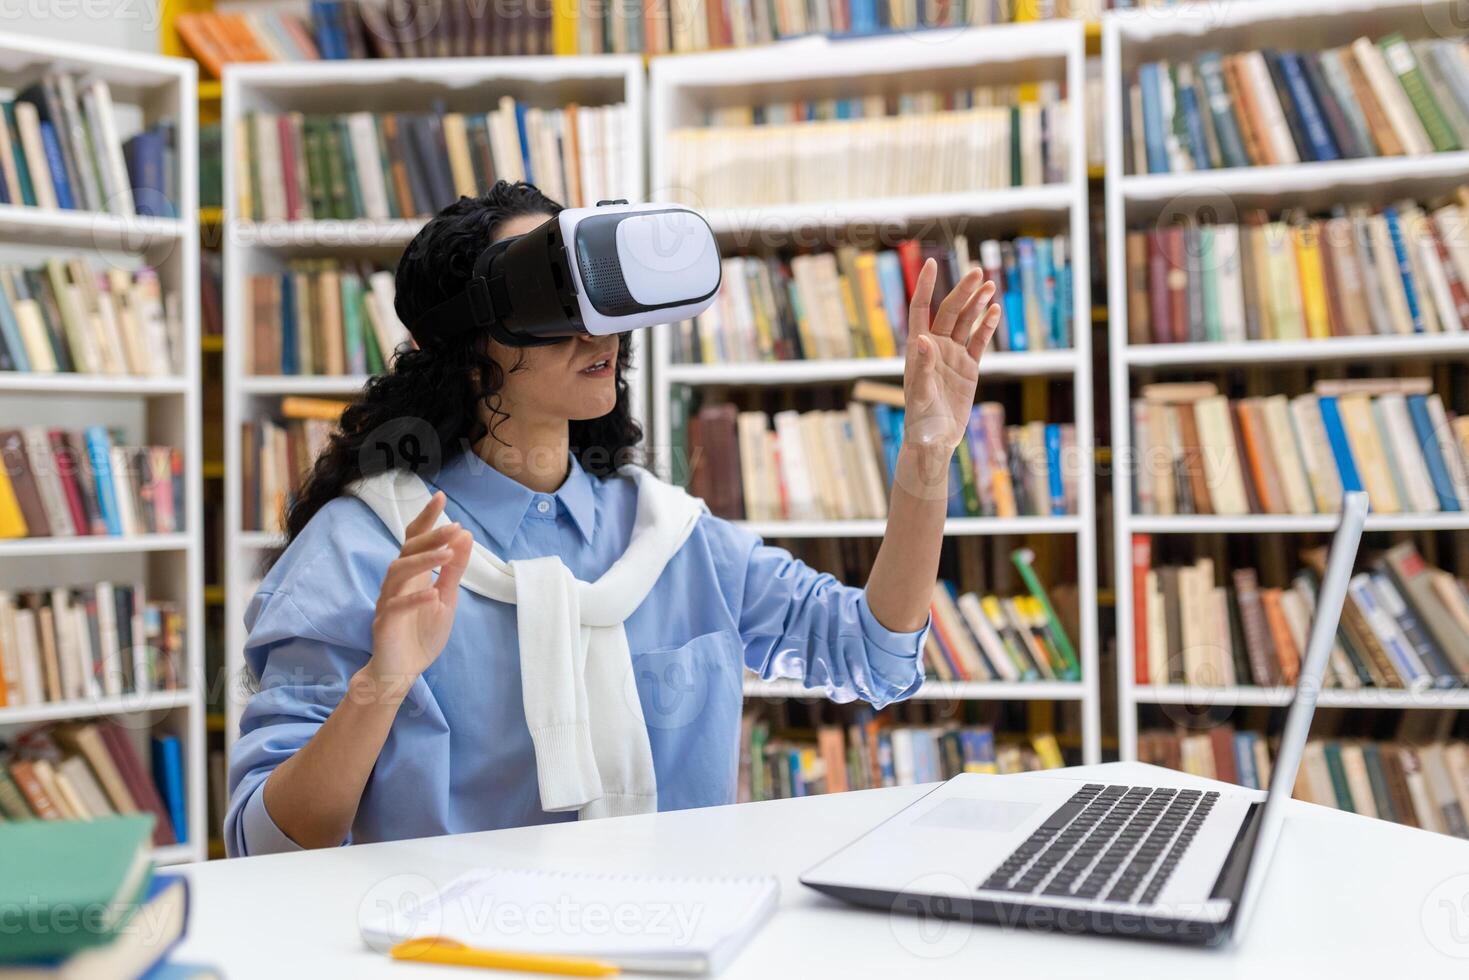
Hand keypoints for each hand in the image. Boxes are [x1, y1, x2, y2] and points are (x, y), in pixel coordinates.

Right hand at [363, 491, 472, 698]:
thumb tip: (466, 534)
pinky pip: (396, 606)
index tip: (442, 496)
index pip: (415, 538)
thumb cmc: (421, 632)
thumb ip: (454, 568)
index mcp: (413, 574)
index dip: (427, 517)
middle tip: (454, 527)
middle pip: (407, 549)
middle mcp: (397, 582)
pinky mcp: (384, 623)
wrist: (401, 670)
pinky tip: (433, 595)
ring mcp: (387, 601)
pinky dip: (415, 599)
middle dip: (430, 536)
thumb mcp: (446, 597)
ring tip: (447, 555)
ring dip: (423, 561)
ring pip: (398, 572)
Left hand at [902, 260, 1001, 461]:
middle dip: (963, 292)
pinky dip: (987, 326)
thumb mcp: (920, 395)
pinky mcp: (969, 368)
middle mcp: (935, 347)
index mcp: (918, 349)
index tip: (932, 263)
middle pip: (949, 311)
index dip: (926, 287)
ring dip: (977, 304)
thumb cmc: (920, 421)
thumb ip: (923, 368)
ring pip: (966, 323)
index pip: (921, 310)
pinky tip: (996, 310)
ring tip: (990, 285)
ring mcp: (954, 356)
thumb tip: (923, 340)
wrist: (935, 441)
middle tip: (978, 272)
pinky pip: (979, 342)